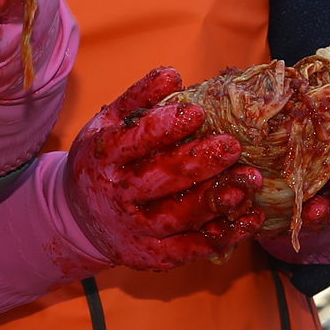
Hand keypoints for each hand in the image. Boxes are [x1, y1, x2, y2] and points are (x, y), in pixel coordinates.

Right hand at [65, 66, 264, 270]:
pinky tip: (250, 217)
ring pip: (178, 217)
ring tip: (248, 182)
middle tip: (233, 146)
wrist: (80, 219)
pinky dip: (224, 235)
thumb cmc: (103, 162)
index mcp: (104, 157)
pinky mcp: (153, 255)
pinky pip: (192, 249)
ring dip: (216, 200)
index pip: (134, 141)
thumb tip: (173, 74)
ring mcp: (135, 229)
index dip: (166, 127)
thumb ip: (138, 99)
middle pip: (160, 179)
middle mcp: (117, 195)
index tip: (198, 112)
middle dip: (199, 162)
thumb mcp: (107, 125)